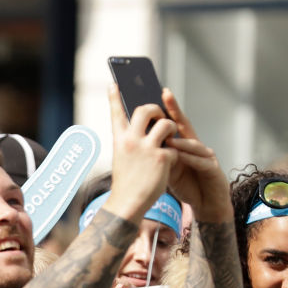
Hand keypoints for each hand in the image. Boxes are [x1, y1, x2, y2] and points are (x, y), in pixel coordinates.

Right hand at [104, 86, 177, 223]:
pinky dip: (174, 154)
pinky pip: (174, 146)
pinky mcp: (161, 157)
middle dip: (157, 109)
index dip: (115, 97)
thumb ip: (131, 141)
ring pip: (166, 124)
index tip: (114, 84)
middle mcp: (130, 140)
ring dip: (172, 129)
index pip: (116, 112)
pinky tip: (168, 165)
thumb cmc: (127, 181)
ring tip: (170, 138)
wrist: (128, 203)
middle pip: (145, 110)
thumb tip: (147, 127)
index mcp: (118, 139)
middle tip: (160, 116)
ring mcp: (146, 148)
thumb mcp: (123, 157)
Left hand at [161, 89, 231, 222]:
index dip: (166, 106)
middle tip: (165, 94)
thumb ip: (157, 151)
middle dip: (175, 109)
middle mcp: (195, 145)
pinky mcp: (213, 170)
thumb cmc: (185, 182)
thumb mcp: (166, 166)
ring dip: (180, 139)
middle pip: (184, 124)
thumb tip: (135, 137)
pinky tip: (180, 156)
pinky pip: (201, 162)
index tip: (156, 90)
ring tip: (167, 136)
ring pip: (193, 143)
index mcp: (182, 143)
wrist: (204, 203)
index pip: (172, 122)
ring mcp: (206, 156)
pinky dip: (190, 158)